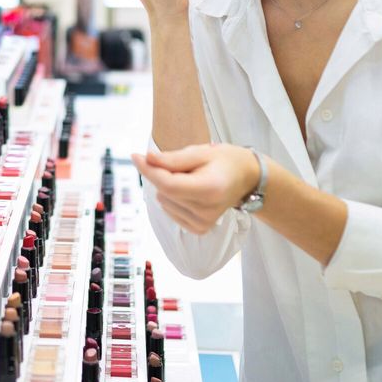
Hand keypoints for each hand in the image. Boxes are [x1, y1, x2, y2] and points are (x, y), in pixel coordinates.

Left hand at [130, 144, 260, 234]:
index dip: (149, 171)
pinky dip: (173, 198)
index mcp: (210, 190)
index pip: (168, 184)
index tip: (135, 156)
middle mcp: (207, 212)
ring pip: (164, 201)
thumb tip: (146, 159)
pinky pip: (169, 210)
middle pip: (164, 192)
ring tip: (192, 178)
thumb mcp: (199, 152)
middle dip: (162, 174)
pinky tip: (190, 191)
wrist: (245, 178)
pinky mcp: (199, 229)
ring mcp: (203, 224)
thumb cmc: (223, 160)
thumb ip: (172, 159)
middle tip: (183, 165)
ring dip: (169, 186)